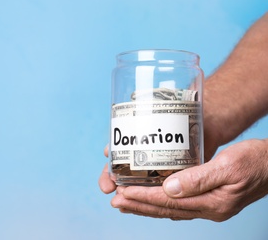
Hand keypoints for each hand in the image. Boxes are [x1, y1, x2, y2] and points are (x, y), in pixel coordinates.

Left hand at [108, 139, 267, 220]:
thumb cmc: (255, 161)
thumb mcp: (229, 166)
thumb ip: (199, 179)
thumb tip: (169, 188)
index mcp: (213, 203)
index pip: (169, 202)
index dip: (143, 197)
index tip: (123, 193)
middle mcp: (208, 209)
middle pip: (166, 209)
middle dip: (139, 205)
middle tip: (115, 201)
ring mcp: (209, 207)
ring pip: (170, 209)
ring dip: (146, 206)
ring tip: (125, 203)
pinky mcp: (209, 200)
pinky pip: (178, 205)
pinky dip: (160, 203)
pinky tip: (150, 199)